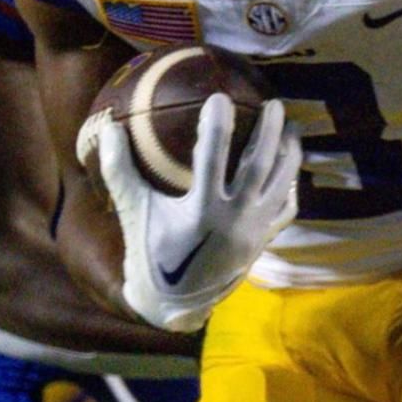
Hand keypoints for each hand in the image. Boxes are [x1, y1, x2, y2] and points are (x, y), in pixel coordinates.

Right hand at [82, 95, 300, 332]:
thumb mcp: (133, 211)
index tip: (220, 97)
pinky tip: (290, 170)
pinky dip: (290, 188)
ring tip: (292, 128)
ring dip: (289, 154)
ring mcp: (254, 232)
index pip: (212, 160)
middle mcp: (234, 221)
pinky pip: (285, 211)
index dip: (217, 126)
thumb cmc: (150, 252)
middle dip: (269, 132)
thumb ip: (120, 171)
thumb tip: (108, 127)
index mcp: (201, 212)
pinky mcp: (262, 242)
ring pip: (280, 185)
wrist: (174, 303)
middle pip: (260, 167)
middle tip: (274, 103)